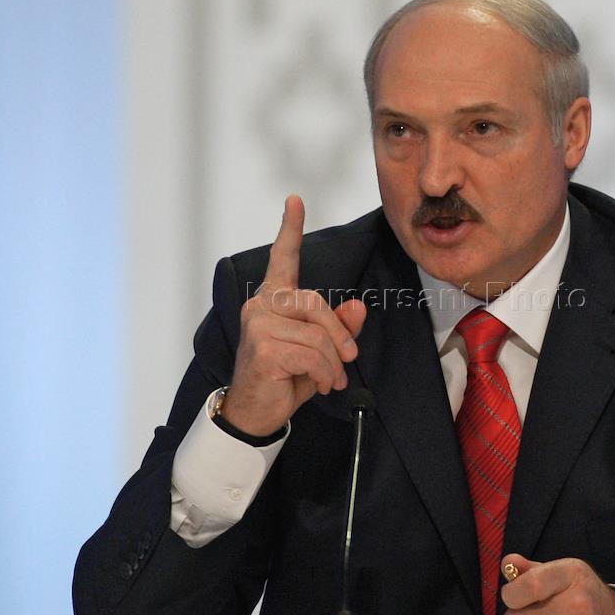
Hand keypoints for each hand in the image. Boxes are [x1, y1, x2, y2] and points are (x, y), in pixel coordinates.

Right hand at [221, 195, 366, 435]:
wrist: (256, 414)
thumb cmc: (284, 379)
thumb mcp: (318, 351)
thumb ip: (337, 327)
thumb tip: (358, 307)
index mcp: (272, 300)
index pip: (282, 259)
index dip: (290, 229)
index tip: (295, 200)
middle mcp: (260, 306)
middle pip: (315, 303)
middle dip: (339, 334)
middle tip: (349, 360)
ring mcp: (258, 325)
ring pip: (317, 334)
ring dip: (333, 362)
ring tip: (330, 379)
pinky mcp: (263, 348)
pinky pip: (312, 353)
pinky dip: (325, 373)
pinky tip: (320, 385)